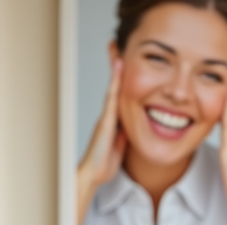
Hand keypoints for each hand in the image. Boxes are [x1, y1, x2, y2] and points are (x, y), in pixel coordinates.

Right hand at [76, 59, 127, 224]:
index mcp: (113, 121)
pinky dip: (116, 82)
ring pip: (112, 89)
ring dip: (115, 70)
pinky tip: (119, 69)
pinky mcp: (106, 121)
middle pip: (114, 87)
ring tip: (116, 52)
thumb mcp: (121, 147)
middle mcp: (108, 116)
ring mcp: (106, 116)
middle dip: (115, 68)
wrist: (93, 174)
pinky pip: (112, 97)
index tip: (123, 64)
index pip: (120, 96)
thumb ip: (125, 135)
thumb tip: (133, 128)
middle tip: (116, 48)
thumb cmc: (104, 163)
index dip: (121, 81)